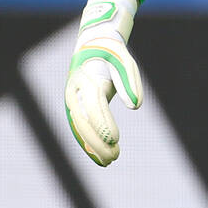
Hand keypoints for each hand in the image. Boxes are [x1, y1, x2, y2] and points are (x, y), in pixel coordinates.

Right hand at [64, 0, 142, 165]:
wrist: (93, 46)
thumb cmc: (113, 55)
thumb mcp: (125, 62)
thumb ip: (129, 83)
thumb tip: (135, 106)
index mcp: (87, 78)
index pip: (93, 105)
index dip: (102, 123)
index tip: (114, 140)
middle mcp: (75, 91)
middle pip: (83, 121)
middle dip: (97, 141)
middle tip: (115, 157)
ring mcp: (72, 101)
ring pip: (79, 128)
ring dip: (92, 147)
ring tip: (110, 161)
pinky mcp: (74, 108)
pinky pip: (79, 129)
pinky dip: (88, 145)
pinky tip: (100, 159)